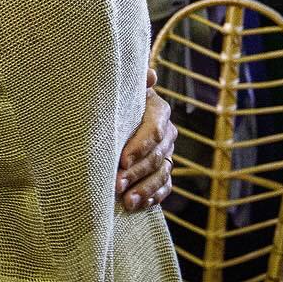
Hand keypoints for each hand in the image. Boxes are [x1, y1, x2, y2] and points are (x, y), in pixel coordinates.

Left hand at [118, 68, 175, 211]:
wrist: (114, 116)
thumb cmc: (114, 100)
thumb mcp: (121, 89)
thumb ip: (134, 82)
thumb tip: (150, 75)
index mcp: (158, 110)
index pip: (155, 129)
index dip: (140, 146)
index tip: (121, 160)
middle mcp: (167, 133)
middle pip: (156, 156)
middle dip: (136, 172)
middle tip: (116, 184)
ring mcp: (167, 154)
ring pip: (161, 174)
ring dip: (144, 189)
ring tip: (127, 202)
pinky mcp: (163, 172)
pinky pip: (165, 187)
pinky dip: (153, 197)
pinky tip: (139, 206)